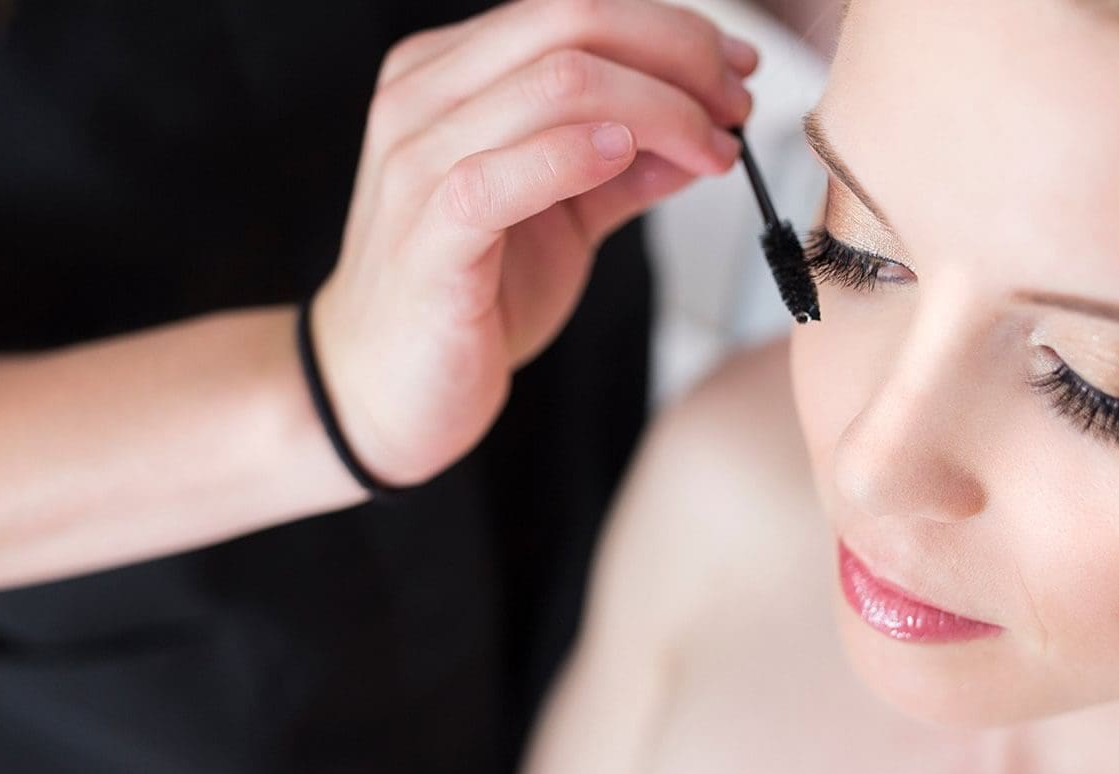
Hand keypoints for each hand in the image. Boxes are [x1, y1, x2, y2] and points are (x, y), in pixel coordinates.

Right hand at [308, 0, 756, 488]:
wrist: (383, 390)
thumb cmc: (467, 297)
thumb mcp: (566, 216)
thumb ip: (626, 167)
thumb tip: (709, 127)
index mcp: (448, 72)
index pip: (572, 8)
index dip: (670, 29)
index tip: (736, 71)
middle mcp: (421, 97)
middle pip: (569, 22)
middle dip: (678, 55)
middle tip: (734, 106)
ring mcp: (415, 163)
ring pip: (554, 82)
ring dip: (659, 108)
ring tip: (710, 150)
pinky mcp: (425, 237)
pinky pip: (502, 173)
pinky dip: (579, 155)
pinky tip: (628, 160)